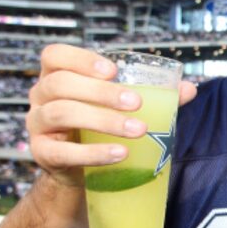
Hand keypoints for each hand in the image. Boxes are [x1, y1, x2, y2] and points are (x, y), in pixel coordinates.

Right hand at [27, 45, 196, 186]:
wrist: (79, 171)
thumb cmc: (98, 129)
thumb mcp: (118, 107)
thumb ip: (153, 96)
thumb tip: (188, 89)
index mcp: (57, 76)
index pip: (55, 56)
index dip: (80, 59)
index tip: (113, 70)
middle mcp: (41, 96)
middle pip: (61, 84)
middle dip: (101, 92)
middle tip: (136, 103)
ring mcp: (37, 125)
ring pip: (62, 113)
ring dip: (103, 120)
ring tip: (137, 130)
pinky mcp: (43, 154)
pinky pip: (63, 151)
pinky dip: (93, 153)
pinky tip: (119, 153)